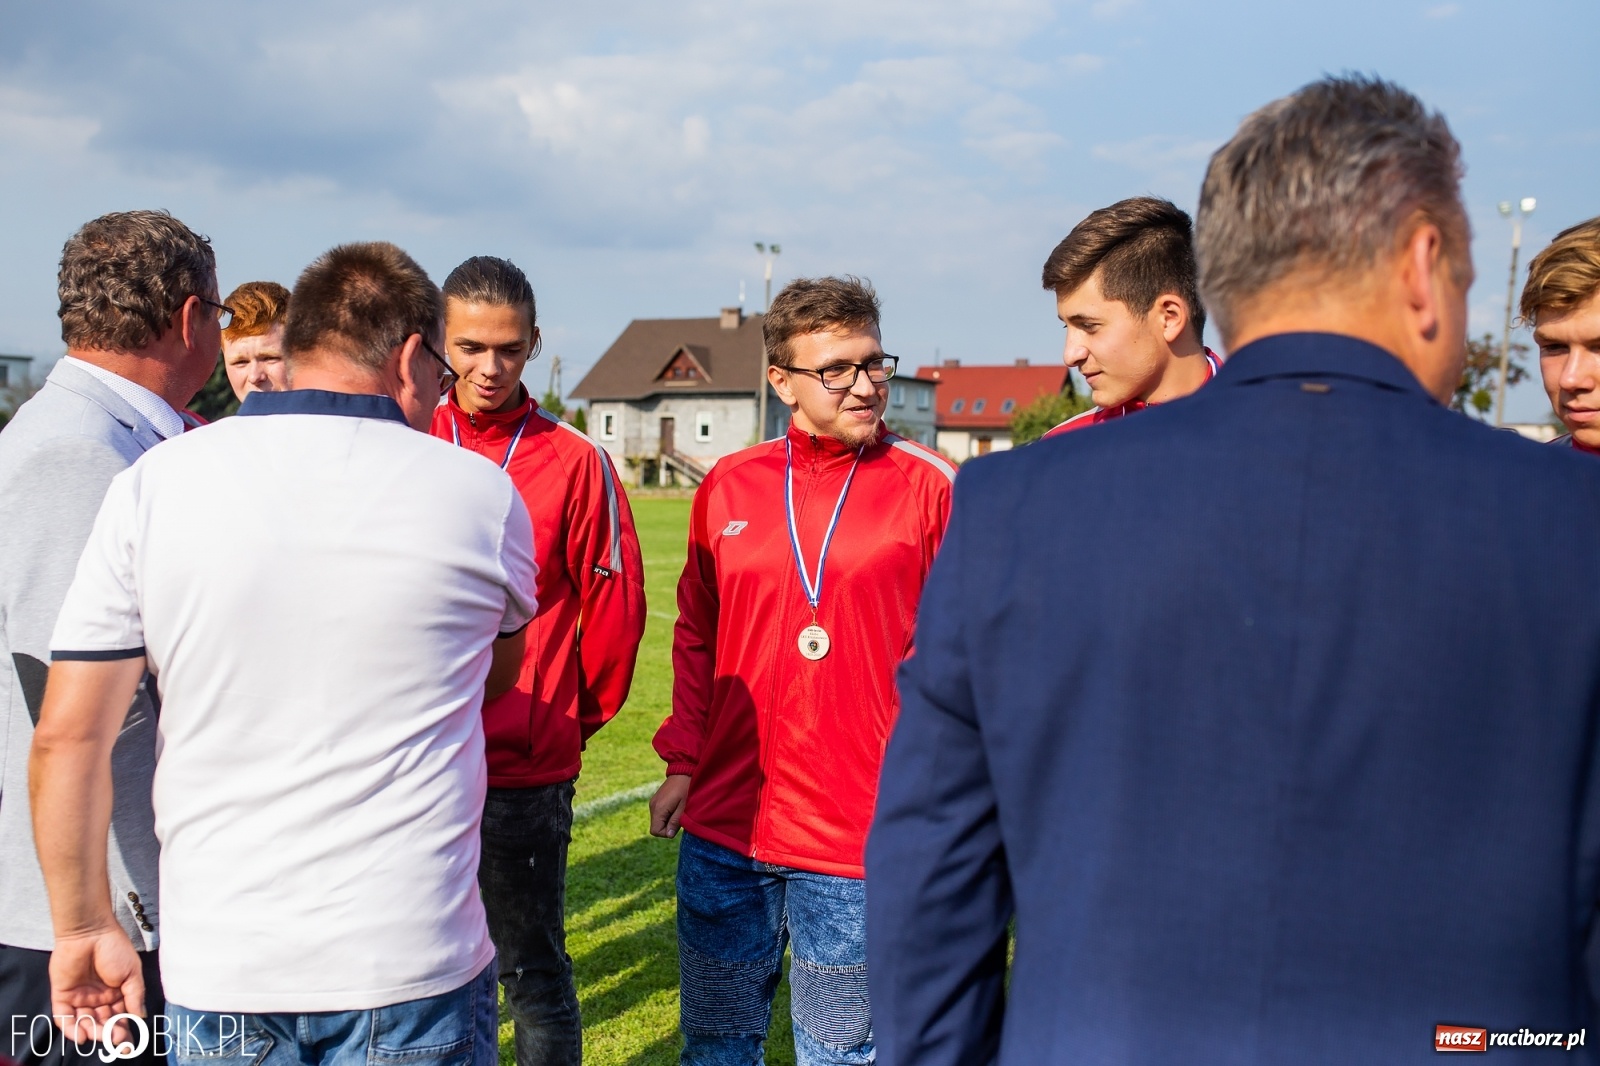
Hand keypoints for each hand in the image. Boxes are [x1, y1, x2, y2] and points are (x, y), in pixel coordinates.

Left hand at [49, 929, 144, 1048]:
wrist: (91, 932)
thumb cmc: (115, 948)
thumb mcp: (132, 973)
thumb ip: (135, 996)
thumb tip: (140, 1018)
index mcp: (116, 993)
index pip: (120, 1017)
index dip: (125, 1030)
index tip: (130, 1044)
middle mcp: (98, 998)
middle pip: (102, 1023)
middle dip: (110, 1033)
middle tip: (117, 1040)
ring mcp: (79, 998)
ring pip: (84, 1023)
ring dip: (93, 1032)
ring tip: (101, 1036)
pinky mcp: (62, 995)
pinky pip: (64, 1017)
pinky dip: (71, 1029)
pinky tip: (80, 1036)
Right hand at [649, 775, 691, 837]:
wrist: (683, 770)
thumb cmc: (686, 789)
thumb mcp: (684, 807)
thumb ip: (675, 822)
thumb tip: (669, 834)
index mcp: (658, 809)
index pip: (655, 831)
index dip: (666, 832)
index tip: (677, 824)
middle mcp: (653, 806)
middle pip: (655, 826)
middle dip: (667, 826)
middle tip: (679, 816)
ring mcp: (653, 802)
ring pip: (657, 820)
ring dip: (667, 820)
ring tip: (678, 809)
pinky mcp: (656, 800)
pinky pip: (658, 813)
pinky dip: (666, 814)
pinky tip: (675, 806)